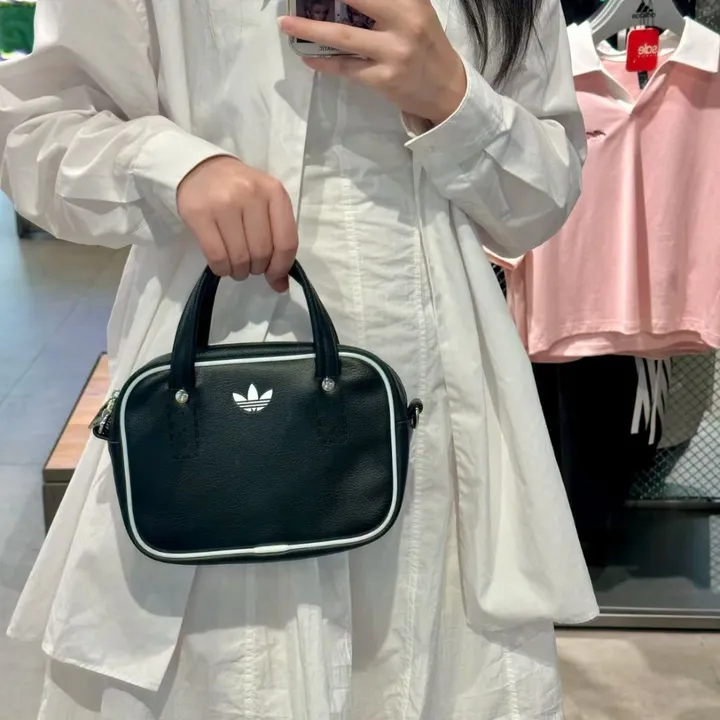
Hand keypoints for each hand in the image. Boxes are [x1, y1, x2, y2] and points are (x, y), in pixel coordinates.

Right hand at [177, 157, 297, 291]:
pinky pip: (217, 257)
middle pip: (262, 252)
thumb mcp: (265, 206)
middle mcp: (251, 194)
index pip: (286, 241)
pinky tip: (222, 266)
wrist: (200, 168)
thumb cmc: (239, 191)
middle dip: (257, 269)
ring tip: (236, 266)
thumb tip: (281, 285)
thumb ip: (278, 241)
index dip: (282, 267)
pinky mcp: (199, 214)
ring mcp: (223, 203)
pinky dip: (222, 269)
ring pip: (240, 257)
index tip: (274, 276)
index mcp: (274, 192)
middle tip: (250, 266)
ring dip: (239, 271)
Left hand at [279, 0, 466, 125]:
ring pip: (343, 37)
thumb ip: (387, 2)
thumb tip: (351, 2)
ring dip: (310, 30)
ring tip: (285, 24)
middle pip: (356, 0)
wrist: (446, 89)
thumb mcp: (415, 11)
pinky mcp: (384, 79)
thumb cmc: (425, 45)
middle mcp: (405, 23)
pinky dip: (324, 62)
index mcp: (411, 1)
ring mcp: (393, 53)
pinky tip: (308, 56)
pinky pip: (346, 68)